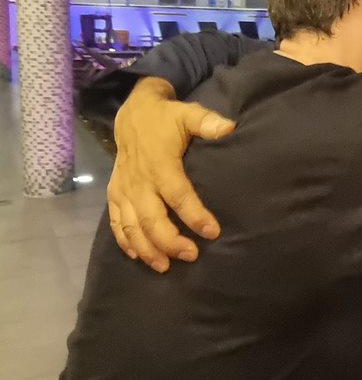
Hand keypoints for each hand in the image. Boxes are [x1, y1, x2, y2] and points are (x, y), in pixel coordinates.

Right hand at [108, 77, 234, 271]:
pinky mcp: (114, 194)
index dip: (195, 215)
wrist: (131, 115)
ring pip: (132, 227)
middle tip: (192, 256)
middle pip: (152, 219)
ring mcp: (124, 190)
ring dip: (148, 249)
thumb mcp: (188, 114)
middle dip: (170, 242)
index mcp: (160, 165)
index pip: (178, 195)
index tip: (213, 232)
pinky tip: (140, 256)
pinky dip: (125, 242)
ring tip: (166, 266)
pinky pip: (116, 223)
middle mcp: (139, 182)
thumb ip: (207, 122)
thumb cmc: (166, 118)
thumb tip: (230, 127)